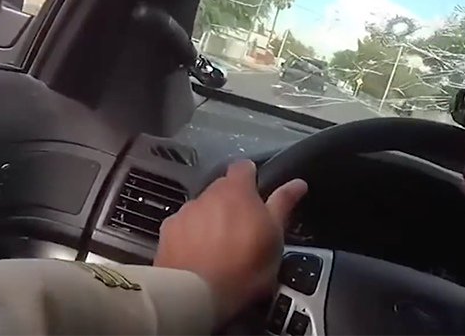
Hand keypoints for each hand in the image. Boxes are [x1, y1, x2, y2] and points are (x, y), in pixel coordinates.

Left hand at [154, 160, 306, 321]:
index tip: (258, 194)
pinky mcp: (167, 232)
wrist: (195, 296)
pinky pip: (183, 226)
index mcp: (237, 190)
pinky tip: (198, 256)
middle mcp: (207, 194)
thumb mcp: (275, 237)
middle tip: (244, 229)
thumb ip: (283, 204)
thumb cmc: (244, 267)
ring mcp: (184, 212)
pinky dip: (190, 235)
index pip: (244, 167)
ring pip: (202, 208)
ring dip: (210, 219)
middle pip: (222, 188)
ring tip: (219, 247)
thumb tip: (297, 183)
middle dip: (231, 202)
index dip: (252, 177)